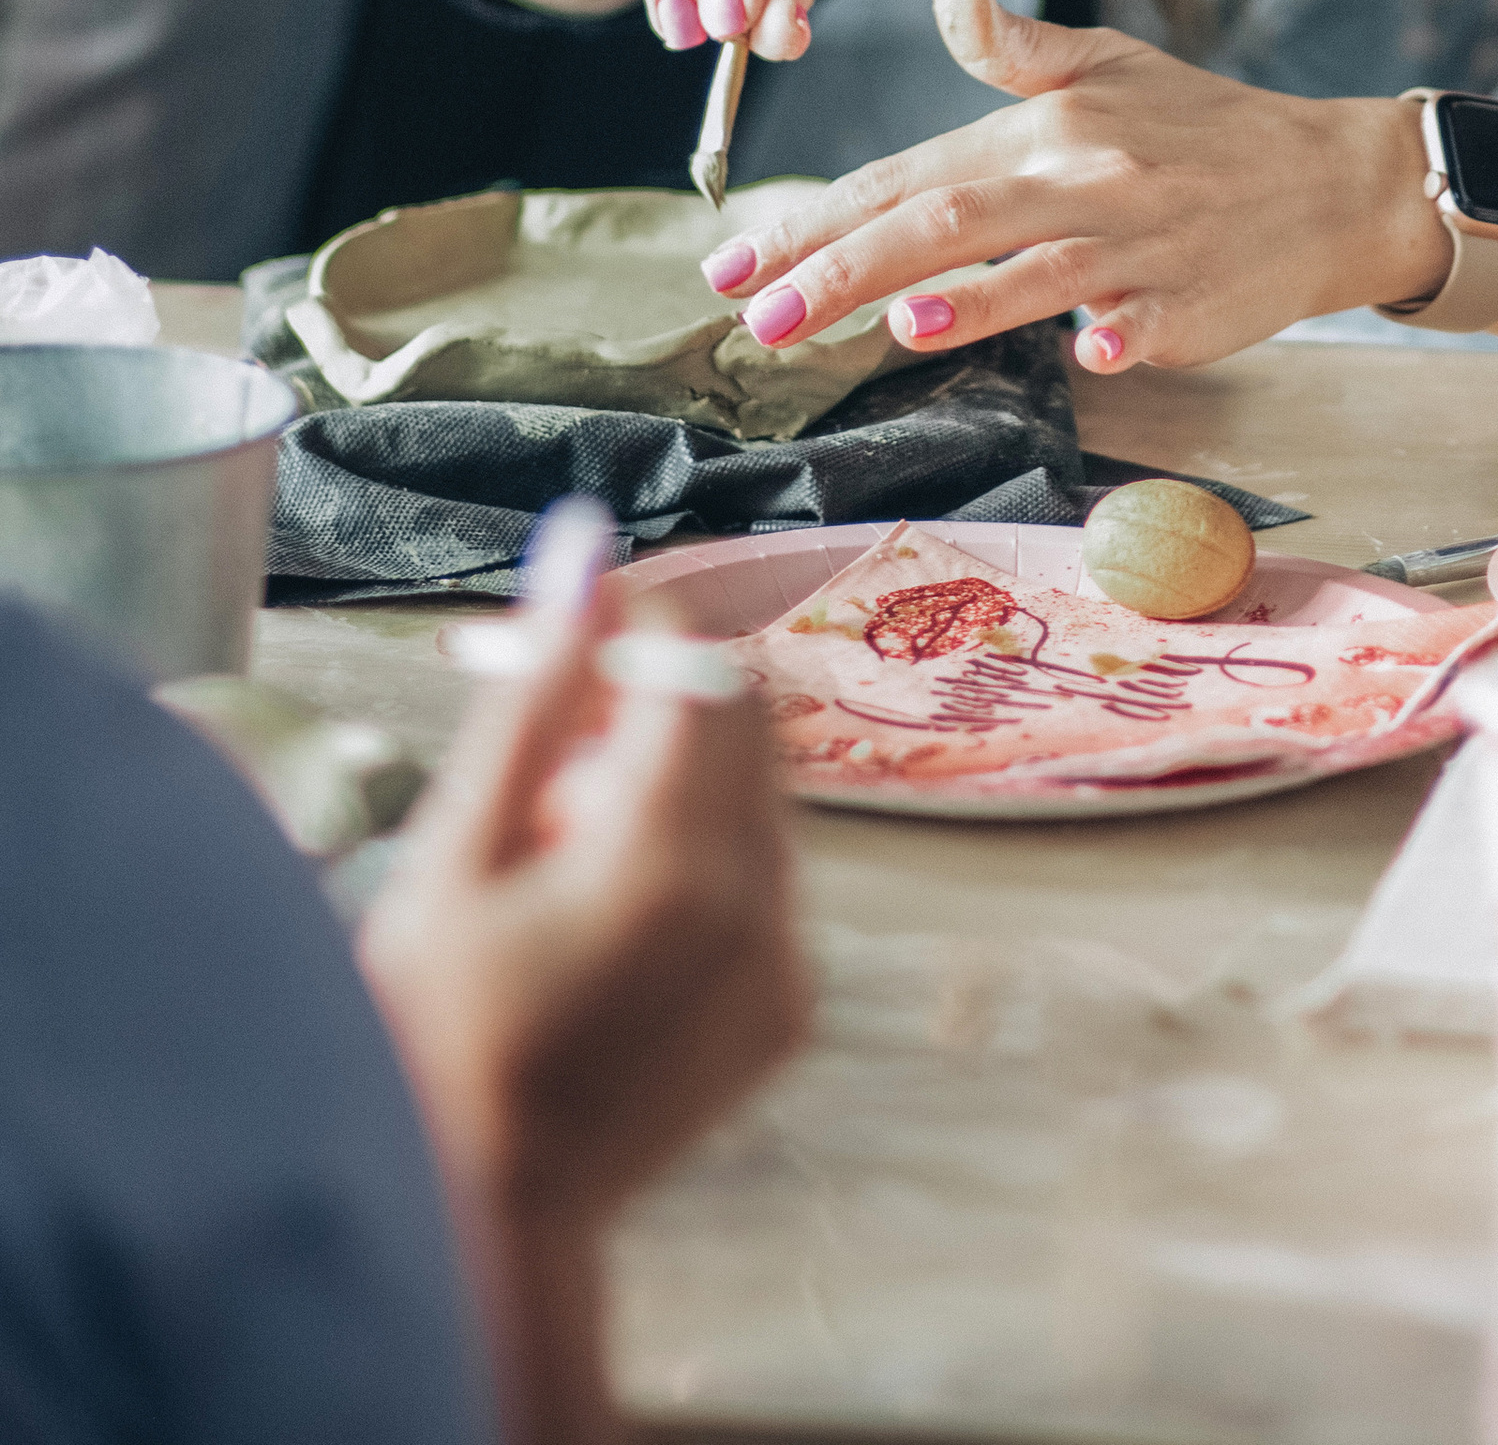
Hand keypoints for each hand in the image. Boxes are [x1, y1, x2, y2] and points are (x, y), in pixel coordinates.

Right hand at [360, 584, 809, 1444]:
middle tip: (546, 780)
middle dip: (651, 704)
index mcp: (668, 857)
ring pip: (758, 787)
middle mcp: (755, 901)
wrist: (485, 1221)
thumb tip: (583, 550)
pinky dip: (702, 859)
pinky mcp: (789, 1006)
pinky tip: (610, 926)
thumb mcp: (456, 851)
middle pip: (743, 713)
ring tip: (566, 866)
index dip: (631, 627)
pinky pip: (767, 871)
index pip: (696, 660)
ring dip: (674, 783)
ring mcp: (784, 959)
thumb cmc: (434, 1035)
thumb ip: (534, 694)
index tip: (561, 650)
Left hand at [694, 0, 1450, 371]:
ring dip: (970, 298)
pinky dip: (1119, 334)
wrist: (1326, 180)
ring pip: (1040, 273)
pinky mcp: (1192, 305)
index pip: (906, 173)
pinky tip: (1091, 353)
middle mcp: (1081, 181)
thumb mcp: (1102, 62)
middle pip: (947, 222)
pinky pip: (1150, 321)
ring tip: (892, 321)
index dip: (815, 216)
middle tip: (758, 318)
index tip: (734, 260)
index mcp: (1044, 127)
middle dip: (845, 270)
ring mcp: (1138, 248)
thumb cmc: (1197, 128)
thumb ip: (1006, 41)